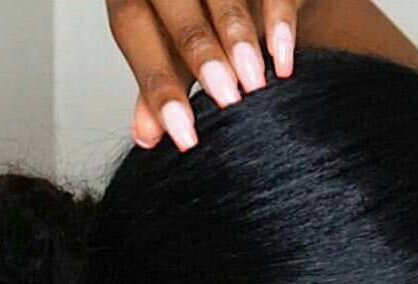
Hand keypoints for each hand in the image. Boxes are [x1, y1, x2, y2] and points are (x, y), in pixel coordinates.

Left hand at [106, 1, 313, 151]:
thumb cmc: (195, 22)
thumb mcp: (169, 49)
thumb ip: (162, 83)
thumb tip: (145, 136)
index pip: (134, 29)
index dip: (159, 85)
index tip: (185, 135)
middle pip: (177, 4)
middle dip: (203, 54)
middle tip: (227, 101)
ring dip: (238, 38)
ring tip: (254, 84)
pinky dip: (277, 20)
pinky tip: (282, 58)